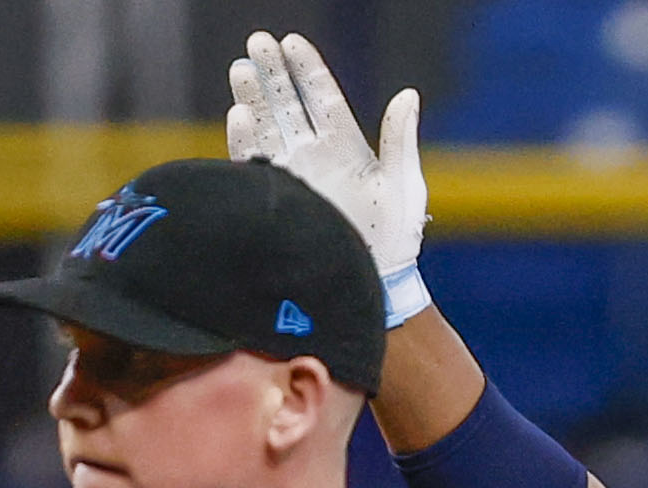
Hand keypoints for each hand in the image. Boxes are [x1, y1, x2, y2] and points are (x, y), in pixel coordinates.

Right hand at [227, 31, 427, 287]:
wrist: (371, 286)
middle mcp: (315, 156)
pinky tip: (238, 116)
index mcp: (347, 146)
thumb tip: (409, 94)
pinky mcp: (277, 200)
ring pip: (266, 128)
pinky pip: (254, 165)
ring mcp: (293, 176)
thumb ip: (401, 141)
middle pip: (287, 104)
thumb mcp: (405, 186)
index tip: (291, 41)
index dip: (307, 68)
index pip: (322, 96)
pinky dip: (244, 141)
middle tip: (258, 40)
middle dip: (272, 72)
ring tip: (241, 68)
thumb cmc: (395, 240)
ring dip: (252, 98)